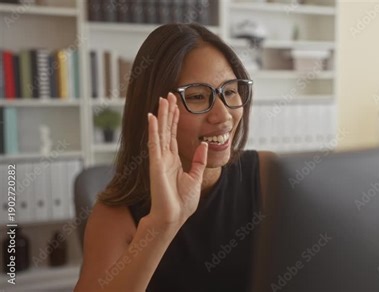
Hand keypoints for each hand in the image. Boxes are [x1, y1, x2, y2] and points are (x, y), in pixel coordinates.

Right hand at [145, 92, 207, 229]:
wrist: (173, 217)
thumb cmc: (182, 202)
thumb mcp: (196, 177)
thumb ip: (198, 161)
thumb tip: (204, 145)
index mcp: (173, 160)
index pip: (173, 135)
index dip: (174, 119)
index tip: (176, 104)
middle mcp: (164, 157)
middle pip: (166, 129)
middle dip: (168, 112)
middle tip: (168, 95)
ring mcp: (159, 159)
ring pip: (160, 132)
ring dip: (161, 116)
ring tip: (162, 100)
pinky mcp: (156, 164)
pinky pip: (154, 143)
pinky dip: (153, 129)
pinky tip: (152, 117)